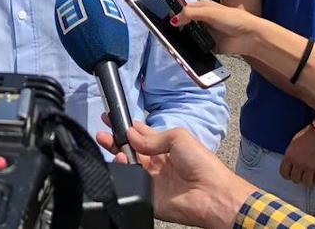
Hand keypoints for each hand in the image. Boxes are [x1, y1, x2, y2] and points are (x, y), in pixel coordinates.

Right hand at [97, 121, 254, 228]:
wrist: (211, 194)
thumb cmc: (202, 163)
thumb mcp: (178, 137)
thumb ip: (152, 137)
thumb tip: (131, 136)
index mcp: (166, 148)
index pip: (141, 135)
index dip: (127, 127)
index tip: (111, 118)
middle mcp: (156, 163)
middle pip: (130, 150)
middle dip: (115, 139)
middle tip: (103, 132)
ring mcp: (151, 180)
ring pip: (127, 166)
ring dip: (116, 153)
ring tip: (107, 141)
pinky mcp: (147, 196)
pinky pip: (130, 185)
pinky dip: (123, 173)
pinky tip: (121, 161)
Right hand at [175, 0, 264, 55]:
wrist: (249, 36)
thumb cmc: (233, 19)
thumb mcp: (209, 12)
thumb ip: (190, 14)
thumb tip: (174, 20)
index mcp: (202, 8)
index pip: (183, 9)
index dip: (174, 13)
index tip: (164, 19)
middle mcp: (203, 20)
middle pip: (185, 23)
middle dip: (177, 28)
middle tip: (166, 34)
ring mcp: (206, 33)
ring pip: (189, 36)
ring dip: (184, 40)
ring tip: (173, 44)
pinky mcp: (209, 45)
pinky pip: (196, 48)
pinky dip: (192, 49)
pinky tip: (185, 51)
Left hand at [280, 123, 314, 186]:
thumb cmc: (309, 135)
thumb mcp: (294, 143)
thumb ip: (291, 155)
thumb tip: (291, 165)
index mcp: (290, 155)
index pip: (284, 173)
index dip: (287, 175)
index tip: (291, 175)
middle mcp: (298, 163)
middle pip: (295, 179)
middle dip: (299, 178)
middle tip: (303, 175)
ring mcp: (310, 168)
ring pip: (306, 183)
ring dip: (309, 181)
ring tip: (312, 176)